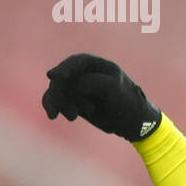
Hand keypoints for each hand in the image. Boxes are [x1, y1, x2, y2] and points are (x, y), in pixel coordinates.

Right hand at [42, 54, 161, 141]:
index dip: (65, 68)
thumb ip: (93, 82)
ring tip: (73, 117)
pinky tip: (55, 116)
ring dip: (59, 102)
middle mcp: (86, 73)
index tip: (53, 76)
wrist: (132, 123)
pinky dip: (53, 106)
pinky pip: (55, 99)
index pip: (78, 62)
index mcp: (99, 65)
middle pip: (63, 76)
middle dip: (61, 91)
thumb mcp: (114, 89)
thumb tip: (71, 85)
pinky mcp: (72, 100)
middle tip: (71, 111)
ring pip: (57, 89)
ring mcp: (77, 86)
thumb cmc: (127, 103)